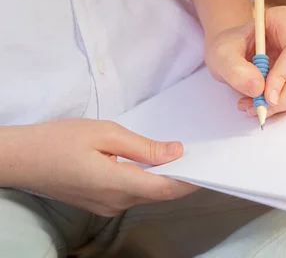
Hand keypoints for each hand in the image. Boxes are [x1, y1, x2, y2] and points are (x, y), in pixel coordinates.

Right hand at [8, 119, 197, 216]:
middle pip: (159, 193)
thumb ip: (143, 146)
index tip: (210, 166)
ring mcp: (107, 207)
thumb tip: (175, 152)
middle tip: (200, 153)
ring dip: (165, 177)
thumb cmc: (59, 140)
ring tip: (181, 153)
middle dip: (182, 176)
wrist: (20, 159)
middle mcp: (115, 202)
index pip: (166, 190)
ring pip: (147, 193)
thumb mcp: (105, 133)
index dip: (190, 180)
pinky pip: (133, 193)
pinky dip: (148, 179)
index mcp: (117, 184)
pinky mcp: (100, 204)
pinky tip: (153, 162)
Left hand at [204, 6, 285, 118]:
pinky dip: (281, 105)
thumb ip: (235, 70)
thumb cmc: (228, 48)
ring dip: (284, 103)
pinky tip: (260, 105)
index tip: (266, 95)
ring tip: (254, 107)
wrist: (231, 54)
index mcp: (283, 20)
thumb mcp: (221, 55)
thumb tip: (258, 87)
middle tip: (262, 109)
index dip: (285, 74)